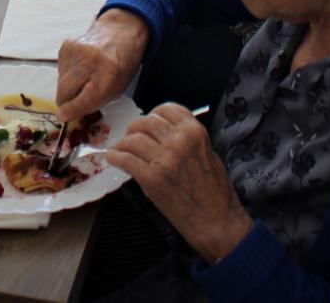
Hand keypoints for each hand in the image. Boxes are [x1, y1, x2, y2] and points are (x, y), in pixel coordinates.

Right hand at [57, 8, 148, 120]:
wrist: (119, 32)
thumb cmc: (122, 65)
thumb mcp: (116, 89)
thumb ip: (94, 102)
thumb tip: (67, 114)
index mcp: (108, 75)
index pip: (82, 100)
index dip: (70, 112)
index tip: (62, 117)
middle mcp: (89, 61)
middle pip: (64, 92)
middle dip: (66, 101)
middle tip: (74, 101)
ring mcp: (75, 51)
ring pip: (59, 82)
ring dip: (67, 86)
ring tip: (83, 78)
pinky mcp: (65, 46)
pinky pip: (59, 70)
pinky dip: (67, 74)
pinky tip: (79, 67)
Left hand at [105, 104, 254, 262]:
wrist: (215, 221)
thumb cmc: (214, 190)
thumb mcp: (208, 153)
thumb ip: (186, 138)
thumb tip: (163, 130)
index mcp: (194, 131)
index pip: (165, 109)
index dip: (153, 115)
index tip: (148, 125)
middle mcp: (179, 141)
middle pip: (145, 122)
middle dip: (134, 129)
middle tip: (131, 139)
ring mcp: (164, 159)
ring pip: (132, 139)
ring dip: (123, 144)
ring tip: (122, 151)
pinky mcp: (151, 178)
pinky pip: (124, 159)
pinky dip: (115, 158)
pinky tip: (114, 160)